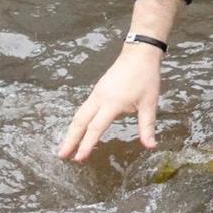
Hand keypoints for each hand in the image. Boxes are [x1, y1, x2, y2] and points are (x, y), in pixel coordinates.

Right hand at [59, 44, 162, 163]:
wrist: (139, 53)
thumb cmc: (145, 77)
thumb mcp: (149, 103)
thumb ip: (147, 126)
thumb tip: (150, 146)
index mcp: (112, 102)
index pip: (95, 127)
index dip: (87, 144)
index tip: (79, 158)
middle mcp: (99, 98)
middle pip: (80, 121)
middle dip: (70, 139)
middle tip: (61, 155)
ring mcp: (96, 93)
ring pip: (79, 114)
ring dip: (71, 130)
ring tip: (65, 146)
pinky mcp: (97, 90)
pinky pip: (83, 108)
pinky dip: (77, 121)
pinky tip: (77, 129)